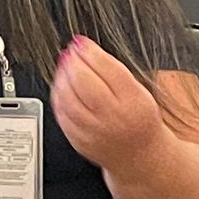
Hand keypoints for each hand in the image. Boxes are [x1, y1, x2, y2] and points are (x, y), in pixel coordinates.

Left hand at [51, 36, 162, 170]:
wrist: (140, 156)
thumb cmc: (139, 119)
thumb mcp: (139, 91)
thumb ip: (114, 72)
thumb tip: (86, 49)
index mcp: (134, 101)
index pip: (108, 69)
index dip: (90, 52)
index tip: (80, 42)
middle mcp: (114, 117)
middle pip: (84, 82)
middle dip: (72, 62)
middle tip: (69, 52)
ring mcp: (95, 131)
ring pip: (68, 98)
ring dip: (61, 77)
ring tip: (63, 66)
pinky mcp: (79, 141)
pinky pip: (62, 115)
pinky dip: (58, 97)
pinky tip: (60, 87)